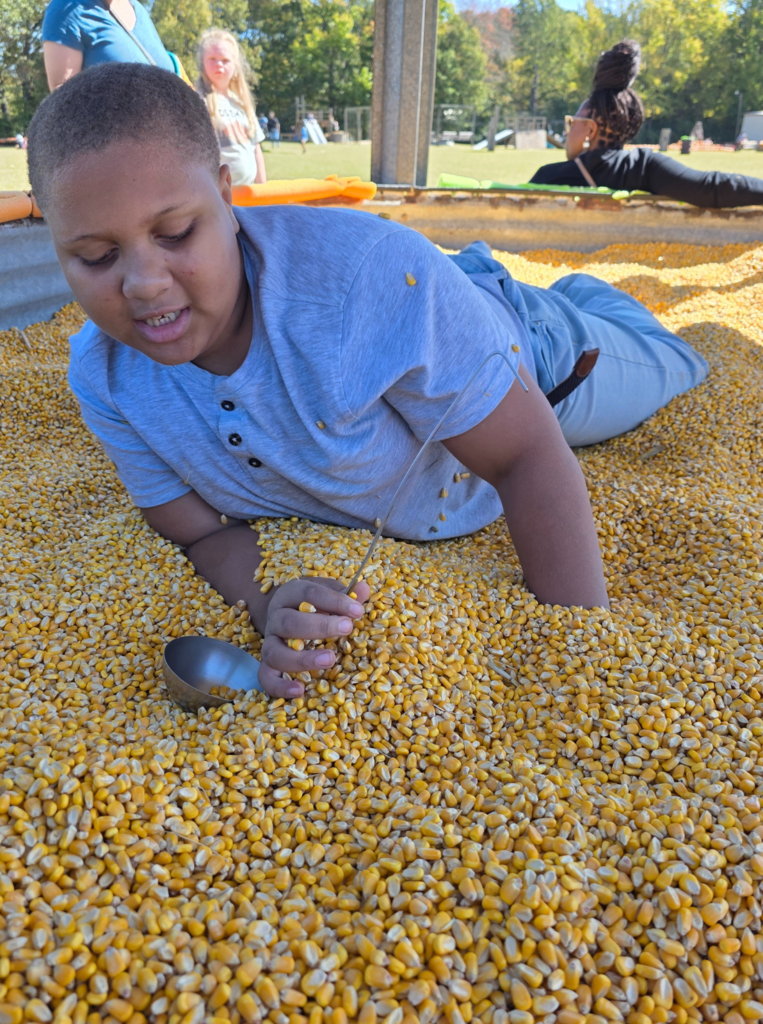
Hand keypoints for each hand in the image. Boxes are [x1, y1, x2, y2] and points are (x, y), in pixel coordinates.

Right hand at [259, 578, 370, 697]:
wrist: (285, 614)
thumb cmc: (313, 605)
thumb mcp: (327, 594)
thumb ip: (345, 595)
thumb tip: (363, 589)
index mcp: (290, 595)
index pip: (309, 593)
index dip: (334, 601)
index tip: (358, 610)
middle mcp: (275, 618)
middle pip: (289, 622)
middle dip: (320, 626)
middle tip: (347, 628)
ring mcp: (269, 643)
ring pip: (275, 652)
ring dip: (302, 659)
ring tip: (329, 659)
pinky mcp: (267, 665)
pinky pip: (266, 678)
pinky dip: (280, 686)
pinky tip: (300, 691)